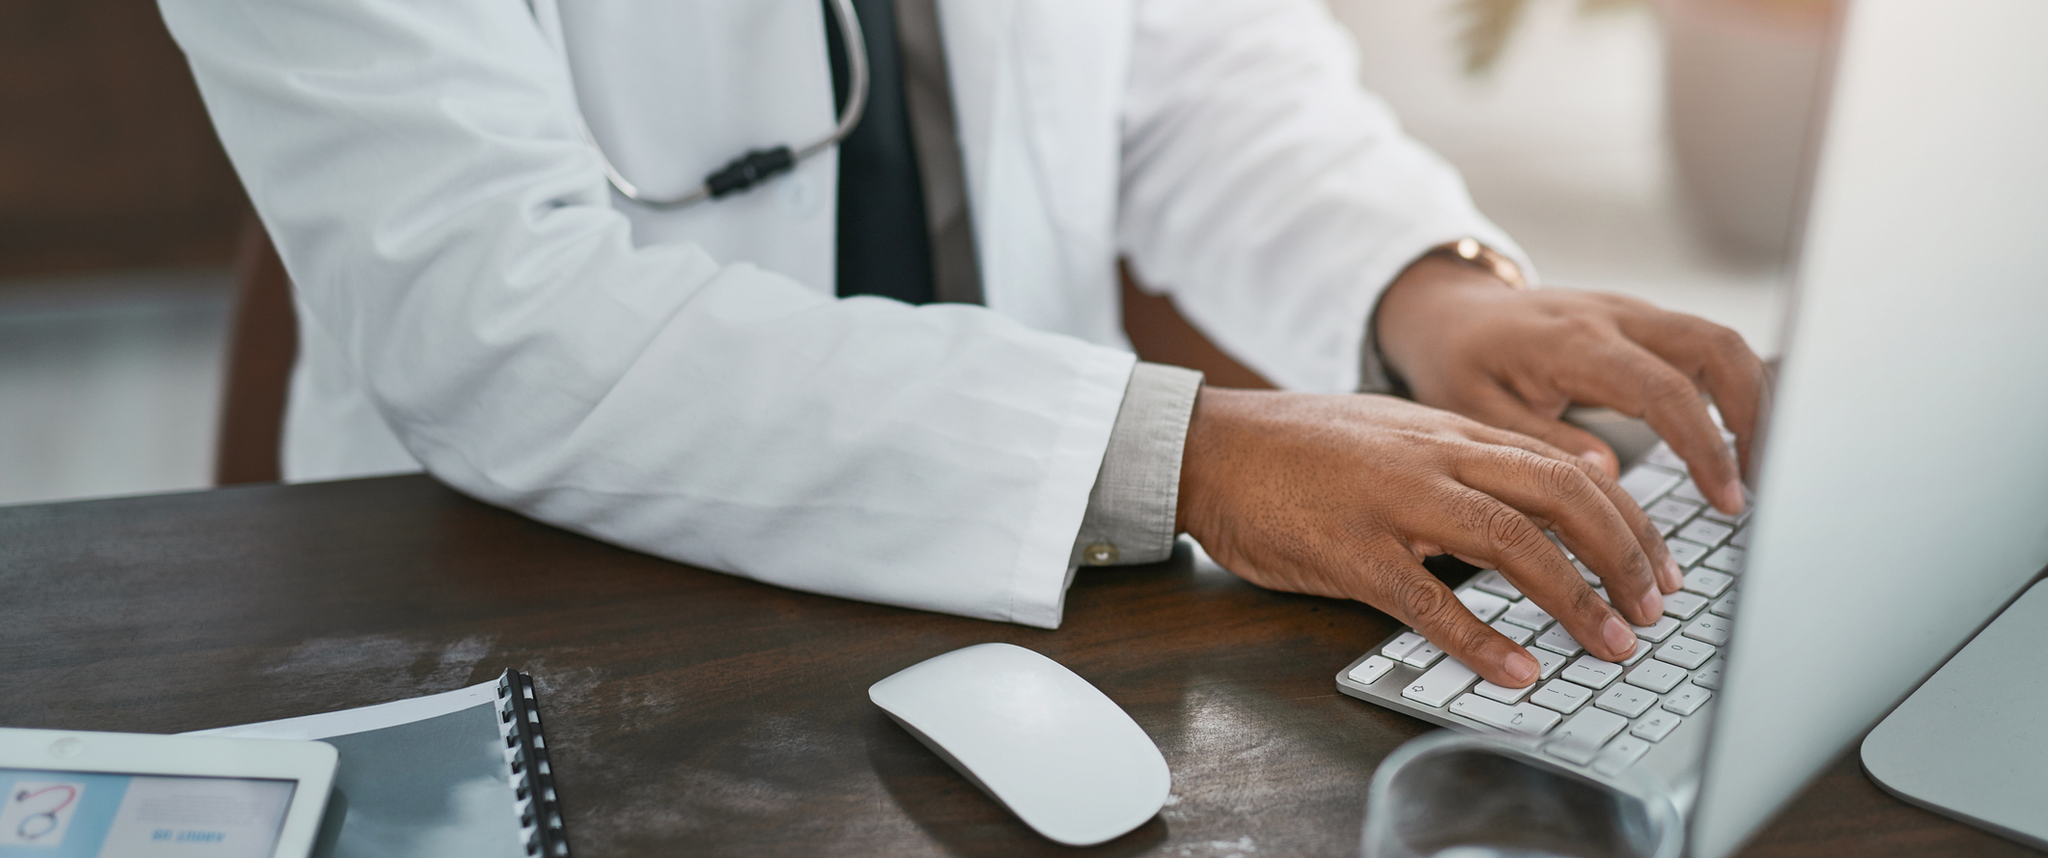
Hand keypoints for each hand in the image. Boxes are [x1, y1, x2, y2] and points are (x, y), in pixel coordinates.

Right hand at [1175, 389, 1683, 687]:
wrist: (1210, 446)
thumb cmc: (1299, 448)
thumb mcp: (1396, 434)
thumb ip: (1463, 459)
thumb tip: (1537, 498)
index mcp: (1452, 431)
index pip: (1569, 465)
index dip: (1631, 518)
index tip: (1661, 565)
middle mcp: (1436, 458)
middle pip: (1563, 494)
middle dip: (1625, 555)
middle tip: (1654, 610)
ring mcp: (1394, 502)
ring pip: (1512, 542)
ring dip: (1574, 598)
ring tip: (1609, 643)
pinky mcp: (1350, 550)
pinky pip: (1429, 600)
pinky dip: (1482, 640)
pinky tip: (1517, 671)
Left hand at [1374, 257, 1770, 514]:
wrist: (1450, 312)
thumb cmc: (1458, 363)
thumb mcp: (1477, 410)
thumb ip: (1542, 444)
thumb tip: (1609, 477)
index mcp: (1574, 342)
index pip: (1666, 391)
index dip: (1707, 447)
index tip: (1730, 499)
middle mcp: (1615, 317)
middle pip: (1718, 348)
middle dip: (1755, 416)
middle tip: (1760, 483)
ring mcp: (1633, 314)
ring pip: (1722, 342)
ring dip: (1753, 400)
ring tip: (1756, 468)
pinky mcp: (1642, 322)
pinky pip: (1704, 345)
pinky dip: (1732, 388)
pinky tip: (1736, 437)